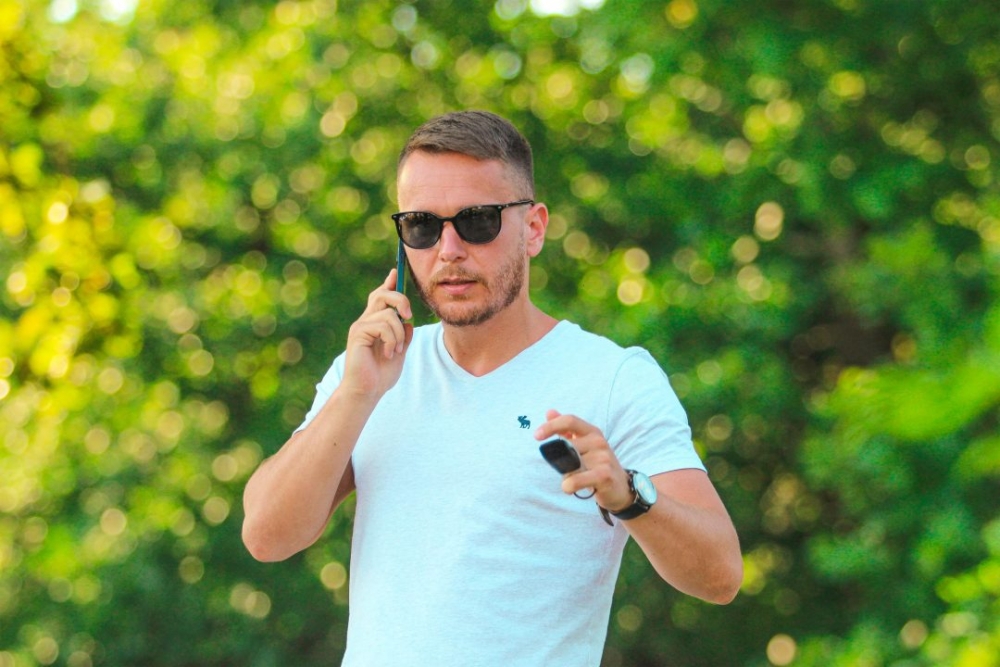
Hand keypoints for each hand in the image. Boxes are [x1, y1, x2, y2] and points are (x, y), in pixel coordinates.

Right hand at [341, 269, 413, 398]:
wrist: (366, 392)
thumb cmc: (380, 375)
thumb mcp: (399, 351)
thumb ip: (403, 336)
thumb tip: (408, 322)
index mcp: (375, 323)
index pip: (381, 296)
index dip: (389, 282)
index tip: (395, 270)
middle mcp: (365, 321)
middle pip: (383, 294)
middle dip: (401, 300)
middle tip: (409, 316)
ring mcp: (360, 326)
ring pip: (389, 313)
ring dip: (399, 334)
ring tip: (395, 350)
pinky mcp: (358, 333)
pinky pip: (384, 325)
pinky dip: (392, 340)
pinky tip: (389, 354)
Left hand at [534, 409, 633, 511]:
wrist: (621, 487)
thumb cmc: (597, 465)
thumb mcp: (584, 444)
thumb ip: (566, 429)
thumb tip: (550, 412)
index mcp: (592, 432)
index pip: (569, 420)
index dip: (551, 426)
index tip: (536, 436)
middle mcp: (599, 441)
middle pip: (566, 446)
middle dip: (559, 460)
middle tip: (566, 470)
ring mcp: (603, 458)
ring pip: (569, 464)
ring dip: (565, 475)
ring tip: (573, 480)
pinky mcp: (604, 475)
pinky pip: (576, 480)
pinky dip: (568, 485)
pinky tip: (569, 488)